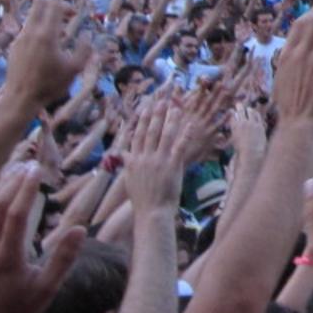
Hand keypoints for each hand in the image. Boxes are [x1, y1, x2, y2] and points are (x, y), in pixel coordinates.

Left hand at [0, 166, 86, 312]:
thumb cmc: (19, 308)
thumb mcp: (48, 289)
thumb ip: (64, 258)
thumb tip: (80, 229)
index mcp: (7, 257)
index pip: (15, 214)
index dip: (25, 189)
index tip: (37, 171)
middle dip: (12, 181)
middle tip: (29, 165)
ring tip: (13, 172)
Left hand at [4, 0, 89, 104]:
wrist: (21, 98)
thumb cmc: (50, 85)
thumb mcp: (74, 69)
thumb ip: (84, 50)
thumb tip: (87, 35)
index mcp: (47, 35)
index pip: (54, 5)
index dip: (66, 5)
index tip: (74, 14)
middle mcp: (31, 31)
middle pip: (39, 3)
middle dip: (53, 3)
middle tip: (64, 14)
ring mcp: (20, 38)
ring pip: (32, 15)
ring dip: (45, 17)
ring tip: (57, 32)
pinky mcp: (14, 46)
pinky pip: (27, 28)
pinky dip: (38, 28)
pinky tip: (45, 45)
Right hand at [125, 95, 195, 212]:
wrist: (151, 212)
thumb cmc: (142, 199)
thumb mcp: (130, 179)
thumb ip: (128, 163)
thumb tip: (123, 153)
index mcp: (134, 160)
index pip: (137, 135)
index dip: (142, 120)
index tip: (146, 107)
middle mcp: (145, 158)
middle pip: (150, 131)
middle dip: (155, 114)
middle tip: (160, 100)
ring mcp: (158, 161)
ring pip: (165, 136)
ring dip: (171, 120)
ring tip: (176, 107)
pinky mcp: (172, 167)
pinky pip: (179, 147)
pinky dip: (185, 135)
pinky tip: (190, 125)